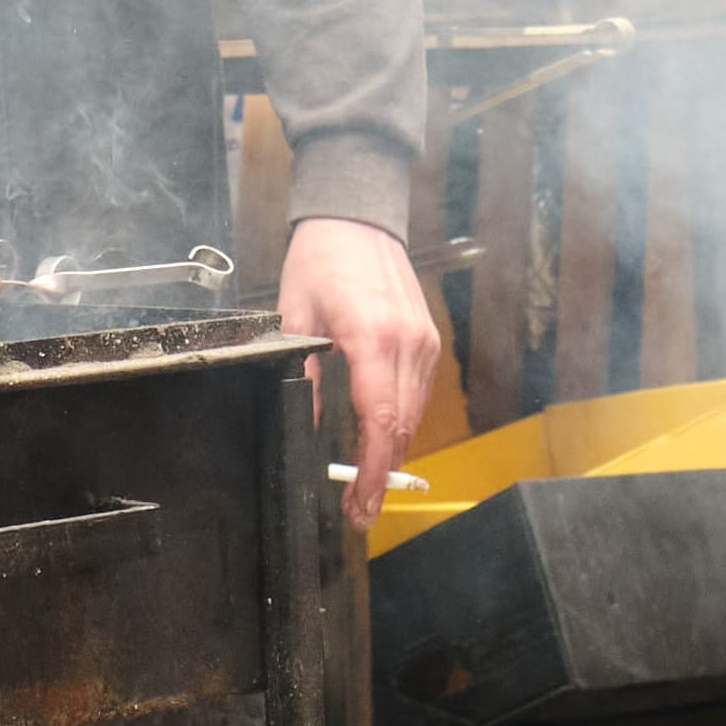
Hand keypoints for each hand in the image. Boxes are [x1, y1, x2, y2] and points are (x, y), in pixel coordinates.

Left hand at [277, 215, 442, 501]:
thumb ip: (307, 374)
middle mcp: (407, 343)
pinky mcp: (428, 339)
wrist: (357, 215)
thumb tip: (312, 425)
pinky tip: (382, 440)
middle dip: (382, 475)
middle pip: (401, 427)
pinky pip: (418, 394)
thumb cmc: (321, 259)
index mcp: (371, 338)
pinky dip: (401, 422)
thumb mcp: (296, 316)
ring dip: (393, 452)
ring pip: (414, 415)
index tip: (360, 504)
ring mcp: (423, 341)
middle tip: (359, 511)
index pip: (380, 421)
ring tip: (368, 485)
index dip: (372, 470)